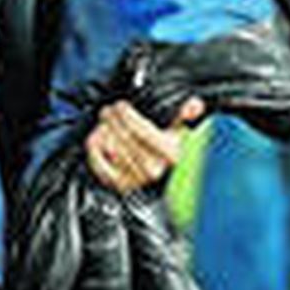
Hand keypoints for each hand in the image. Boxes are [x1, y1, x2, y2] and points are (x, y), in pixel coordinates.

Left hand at [84, 97, 204, 193]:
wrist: (156, 170)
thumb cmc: (166, 146)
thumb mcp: (179, 128)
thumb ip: (187, 112)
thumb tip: (194, 105)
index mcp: (169, 153)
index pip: (139, 128)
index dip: (126, 114)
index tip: (121, 106)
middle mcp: (153, 169)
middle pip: (123, 135)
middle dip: (112, 118)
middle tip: (108, 111)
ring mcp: (135, 178)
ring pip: (110, 146)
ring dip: (103, 130)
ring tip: (104, 123)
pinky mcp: (118, 184)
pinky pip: (98, 161)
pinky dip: (94, 148)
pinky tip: (98, 138)